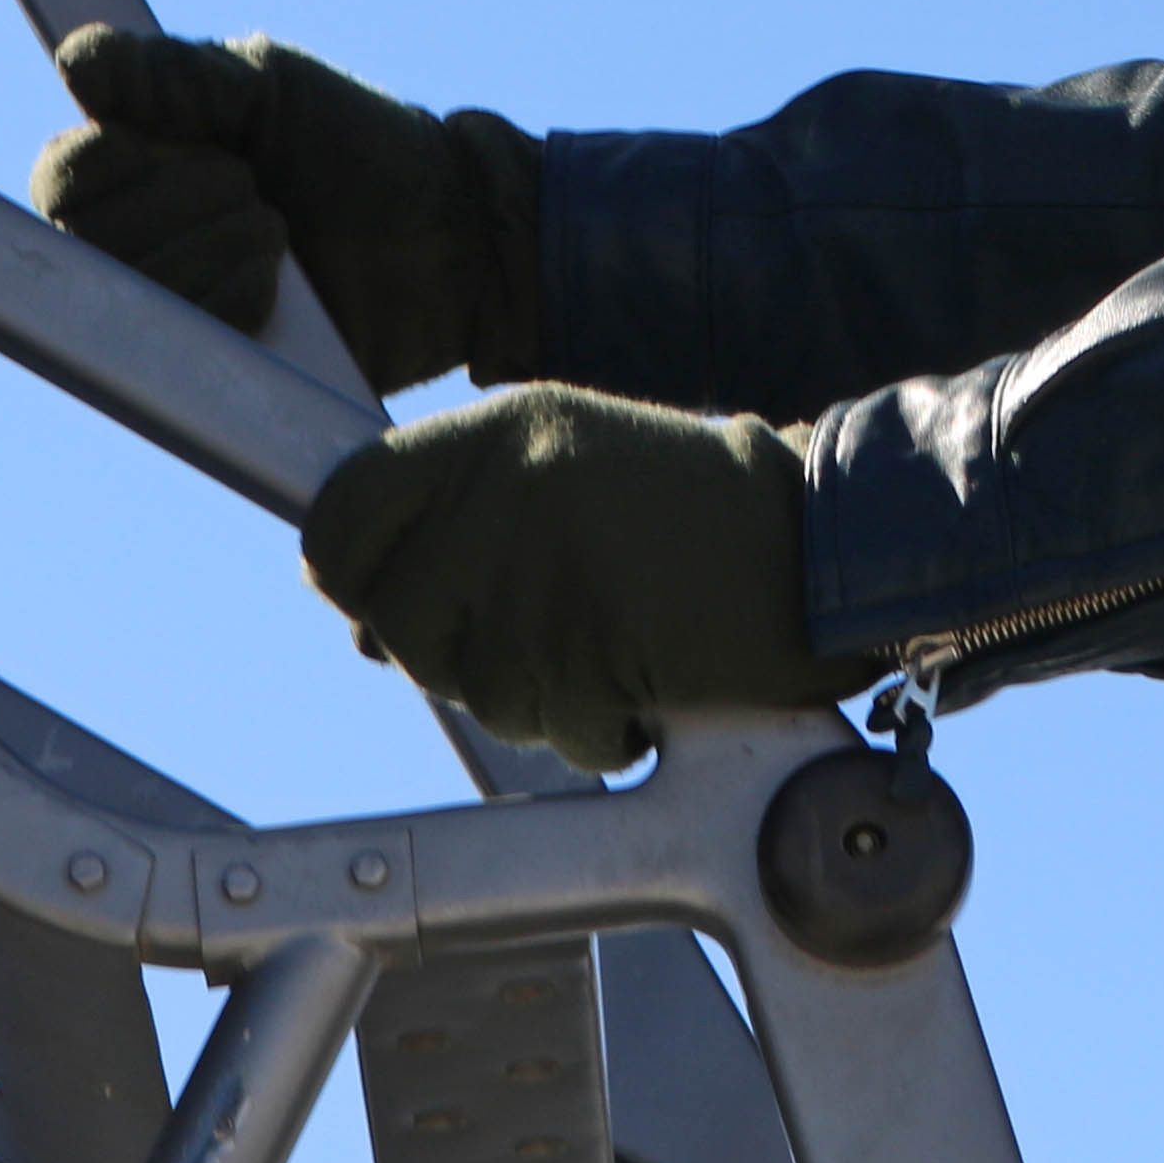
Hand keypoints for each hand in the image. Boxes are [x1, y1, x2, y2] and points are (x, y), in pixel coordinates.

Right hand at [30, 28, 540, 388]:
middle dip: (186, 197)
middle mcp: (142, 245)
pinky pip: (179, 346)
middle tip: (259, 186)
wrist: (452, 232)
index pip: (60, 175)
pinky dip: (230, 302)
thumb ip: (175, 74)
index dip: (114, 163)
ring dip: (215, 247)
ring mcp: (177, 314)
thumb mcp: (270, 85)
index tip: (198, 145)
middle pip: (88, 235)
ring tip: (281, 234)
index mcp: (140, 169)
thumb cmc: (361, 146)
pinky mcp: (218, 372)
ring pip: (133, 289)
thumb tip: (78, 61)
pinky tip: (279, 290)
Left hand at [296, 384, 849, 772]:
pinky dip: (596, 728)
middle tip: (546, 632)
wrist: (824, 546)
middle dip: (459, 652)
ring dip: (538, 695)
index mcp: (493, 433)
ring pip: (468, 686)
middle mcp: (504, 488)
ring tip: (612, 642)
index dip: (354, 578)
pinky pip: (547, 728)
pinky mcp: (582, 646)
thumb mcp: (570, 465)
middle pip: (394, 621)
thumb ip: (465, 514)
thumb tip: (363, 612)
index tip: (390, 603)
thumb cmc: (701, 519)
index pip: (339, 517)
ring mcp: (539, 568)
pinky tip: (645, 677)